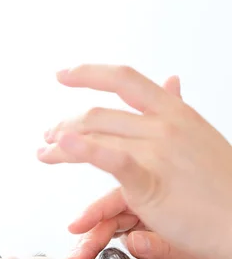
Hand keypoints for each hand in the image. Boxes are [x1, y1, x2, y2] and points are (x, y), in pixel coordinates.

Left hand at [37, 65, 231, 258]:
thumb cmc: (222, 185)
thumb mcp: (200, 135)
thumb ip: (177, 110)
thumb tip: (170, 81)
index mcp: (175, 112)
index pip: (124, 79)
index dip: (88, 72)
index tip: (62, 74)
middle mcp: (164, 125)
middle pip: (99, 114)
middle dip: (65, 123)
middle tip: (48, 135)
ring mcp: (157, 151)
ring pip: (95, 136)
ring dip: (61, 144)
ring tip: (44, 152)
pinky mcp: (150, 182)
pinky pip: (111, 158)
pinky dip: (82, 148)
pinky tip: (61, 144)